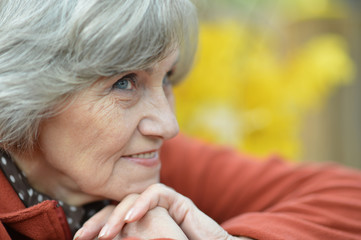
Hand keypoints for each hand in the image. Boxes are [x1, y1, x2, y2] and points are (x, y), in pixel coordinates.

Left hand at [96, 183, 245, 239]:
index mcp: (141, 225)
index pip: (112, 220)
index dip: (94, 226)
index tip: (78, 238)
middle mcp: (148, 212)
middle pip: (117, 207)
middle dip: (98, 220)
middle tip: (82, 235)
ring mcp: (162, 205)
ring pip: (133, 198)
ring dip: (117, 215)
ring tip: (104, 235)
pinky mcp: (177, 201)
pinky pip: (156, 193)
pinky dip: (141, 204)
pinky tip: (131, 218)